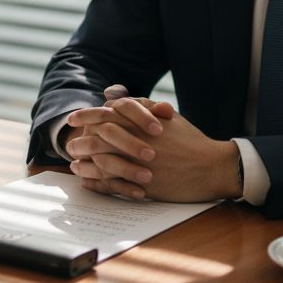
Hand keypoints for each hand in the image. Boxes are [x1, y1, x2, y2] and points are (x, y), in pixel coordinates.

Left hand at [69, 93, 239, 201]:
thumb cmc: (190, 140)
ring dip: (85, 165)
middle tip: (70, 145)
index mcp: (141, 124)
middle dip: (80, 142)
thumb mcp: (167, 117)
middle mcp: (137, 143)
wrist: (212, 167)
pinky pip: (113, 185)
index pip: (106, 115)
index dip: (86, 116)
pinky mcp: (143, 186)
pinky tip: (87, 183)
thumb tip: (117, 96)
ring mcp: (139, 165)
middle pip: (98, 140)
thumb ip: (142, 105)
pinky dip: (97, 184)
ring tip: (74, 165)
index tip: (72, 118)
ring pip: (102, 164)